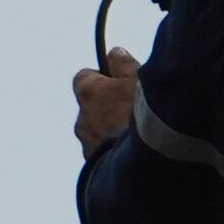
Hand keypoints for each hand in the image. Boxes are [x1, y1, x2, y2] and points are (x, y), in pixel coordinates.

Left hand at [72, 46, 140, 160]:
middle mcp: (81, 119)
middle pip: (92, 107)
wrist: (142, 162)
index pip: (84, 77)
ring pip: (98, 133)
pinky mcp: (96, 170)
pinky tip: (136, 153)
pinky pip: (104, 156)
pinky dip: (116, 153)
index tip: (119, 80)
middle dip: (109, 107)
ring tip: (139, 136)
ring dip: (112, 132)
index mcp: (88, 92)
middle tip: (135, 109)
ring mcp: (88, 147)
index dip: (102, 77)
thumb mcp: (137, 77)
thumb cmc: (140, 113)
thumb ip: (123, 62)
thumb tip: (114, 53)